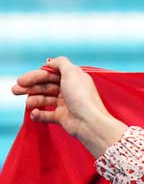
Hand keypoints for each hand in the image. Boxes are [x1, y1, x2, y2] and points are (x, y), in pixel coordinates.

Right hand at [11, 56, 127, 157]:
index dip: (35, 76)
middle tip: (15, 90)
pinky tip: (34, 113)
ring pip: (44, 99)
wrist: (89, 122)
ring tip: (27, 103)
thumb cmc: (81, 96)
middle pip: (45, 86)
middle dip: (30, 87)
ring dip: (32, 100)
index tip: (23, 80)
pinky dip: (38, 114)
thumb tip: (50, 61)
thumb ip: (60, 63)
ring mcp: (66, 104)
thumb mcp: (72, 72)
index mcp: (73, 79)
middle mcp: (70, 90)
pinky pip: (46, 115)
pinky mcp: (62, 118)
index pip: (50, 74)